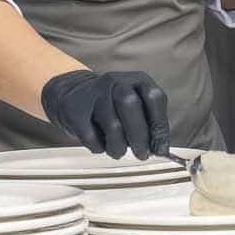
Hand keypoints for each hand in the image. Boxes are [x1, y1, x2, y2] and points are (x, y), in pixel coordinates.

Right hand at [40, 70, 169, 159]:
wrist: (73, 92)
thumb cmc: (113, 104)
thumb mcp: (135, 104)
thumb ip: (149, 123)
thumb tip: (160, 149)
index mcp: (136, 79)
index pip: (154, 97)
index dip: (159, 125)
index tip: (161, 149)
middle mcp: (115, 81)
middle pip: (131, 105)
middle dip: (139, 136)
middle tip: (142, 155)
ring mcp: (93, 93)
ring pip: (112, 125)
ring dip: (119, 147)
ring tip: (118, 150)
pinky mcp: (75, 109)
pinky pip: (92, 137)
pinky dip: (99, 147)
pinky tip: (100, 143)